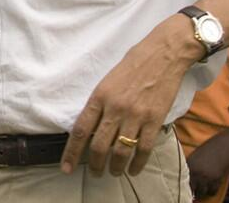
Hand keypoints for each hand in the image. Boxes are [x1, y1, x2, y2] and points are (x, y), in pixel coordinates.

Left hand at [61, 15, 200, 176]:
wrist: (162, 55)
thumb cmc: (133, 65)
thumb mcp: (107, 81)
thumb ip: (99, 104)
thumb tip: (92, 129)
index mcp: (99, 96)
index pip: (80, 130)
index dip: (71, 152)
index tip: (66, 167)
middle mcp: (115, 108)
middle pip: (99, 146)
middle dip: (94, 165)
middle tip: (95, 173)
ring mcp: (135, 116)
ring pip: (121, 152)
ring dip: (115, 168)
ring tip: (114, 173)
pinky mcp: (154, 120)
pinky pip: (144, 149)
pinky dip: (138, 164)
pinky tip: (134, 170)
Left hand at [186, 134, 228, 199]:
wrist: (226, 146)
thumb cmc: (210, 150)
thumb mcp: (195, 156)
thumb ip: (189, 167)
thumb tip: (185, 181)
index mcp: (187, 165)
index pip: (181, 182)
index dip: (184, 187)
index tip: (186, 189)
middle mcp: (195, 172)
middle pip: (190, 190)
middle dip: (192, 191)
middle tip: (195, 190)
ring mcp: (205, 176)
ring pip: (200, 193)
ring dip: (202, 192)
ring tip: (204, 186)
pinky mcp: (216, 180)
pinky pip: (211, 192)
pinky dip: (211, 191)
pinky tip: (212, 185)